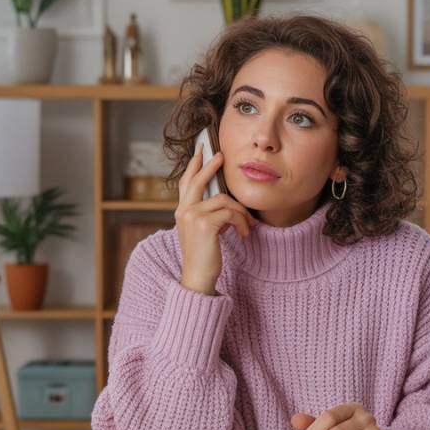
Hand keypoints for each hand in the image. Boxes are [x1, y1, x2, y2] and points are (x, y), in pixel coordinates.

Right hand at [176, 142, 256, 294]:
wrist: (198, 278)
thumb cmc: (204, 257)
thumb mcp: (204, 231)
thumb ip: (209, 214)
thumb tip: (226, 203)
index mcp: (181, 211)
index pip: (186, 183)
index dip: (193, 166)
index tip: (201, 151)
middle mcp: (183, 211)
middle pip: (198, 181)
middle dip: (210, 166)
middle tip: (222, 155)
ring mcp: (192, 216)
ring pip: (223, 200)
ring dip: (240, 212)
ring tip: (248, 225)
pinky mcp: (205, 224)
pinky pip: (230, 213)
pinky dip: (241, 222)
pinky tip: (244, 234)